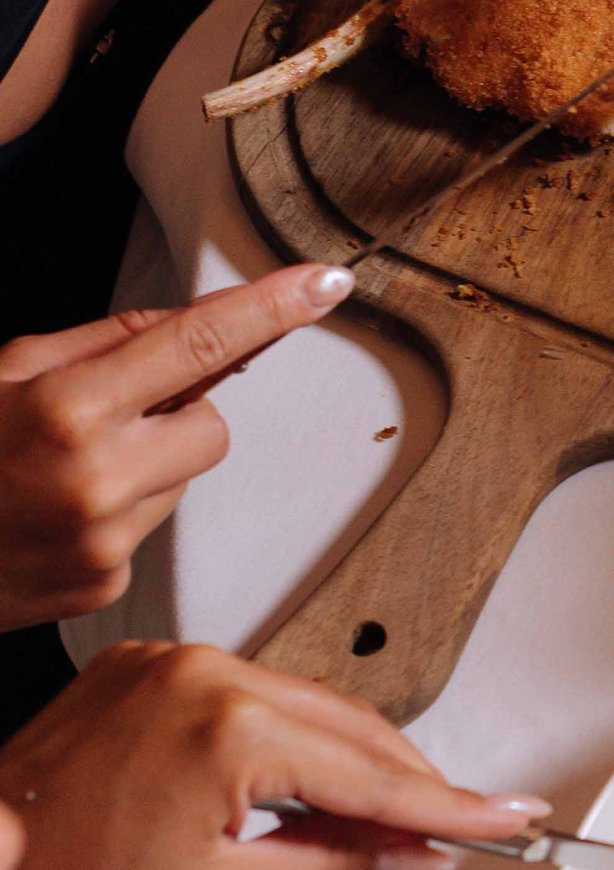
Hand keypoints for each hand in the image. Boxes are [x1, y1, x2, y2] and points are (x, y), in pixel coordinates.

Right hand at [0, 267, 354, 630]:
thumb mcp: (5, 370)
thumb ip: (101, 342)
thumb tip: (183, 324)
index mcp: (67, 409)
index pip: (197, 343)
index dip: (270, 309)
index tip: (326, 283)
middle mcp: (96, 479)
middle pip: (211, 422)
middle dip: (174, 411)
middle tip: (97, 419)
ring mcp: (105, 542)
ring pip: (185, 476)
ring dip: (145, 464)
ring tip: (61, 473)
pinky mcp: (106, 585)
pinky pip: (151, 526)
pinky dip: (118, 513)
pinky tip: (56, 515)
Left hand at [0, 644, 546, 869]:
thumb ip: (337, 858)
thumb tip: (405, 849)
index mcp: (230, 727)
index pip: (372, 774)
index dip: (450, 807)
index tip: (503, 817)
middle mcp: (205, 673)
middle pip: (352, 726)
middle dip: (406, 784)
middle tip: (454, 829)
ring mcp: (175, 661)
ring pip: (305, 705)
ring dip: (344, 762)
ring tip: (368, 826)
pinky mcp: (151, 665)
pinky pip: (249, 692)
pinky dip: (284, 738)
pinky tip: (297, 783)